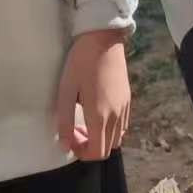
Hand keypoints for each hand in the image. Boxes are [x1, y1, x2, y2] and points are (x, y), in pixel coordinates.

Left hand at [56, 30, 131, 159]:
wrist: (103, 39)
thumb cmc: (80, 63)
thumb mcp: (66, 91)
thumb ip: (65, 121)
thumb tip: (63, 145)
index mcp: (99, 116)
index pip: (96, 152)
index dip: (82, 152)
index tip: (70, 138)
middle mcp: (115, 116)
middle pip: (108, 149)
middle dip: (90, 147)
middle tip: (76, 131)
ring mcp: (124, 108)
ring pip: (116, 139)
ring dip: (101, 138)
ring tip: (87, 122)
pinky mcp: (128, 100)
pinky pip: (122, 125)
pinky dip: (110, 128)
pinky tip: (98, 113)